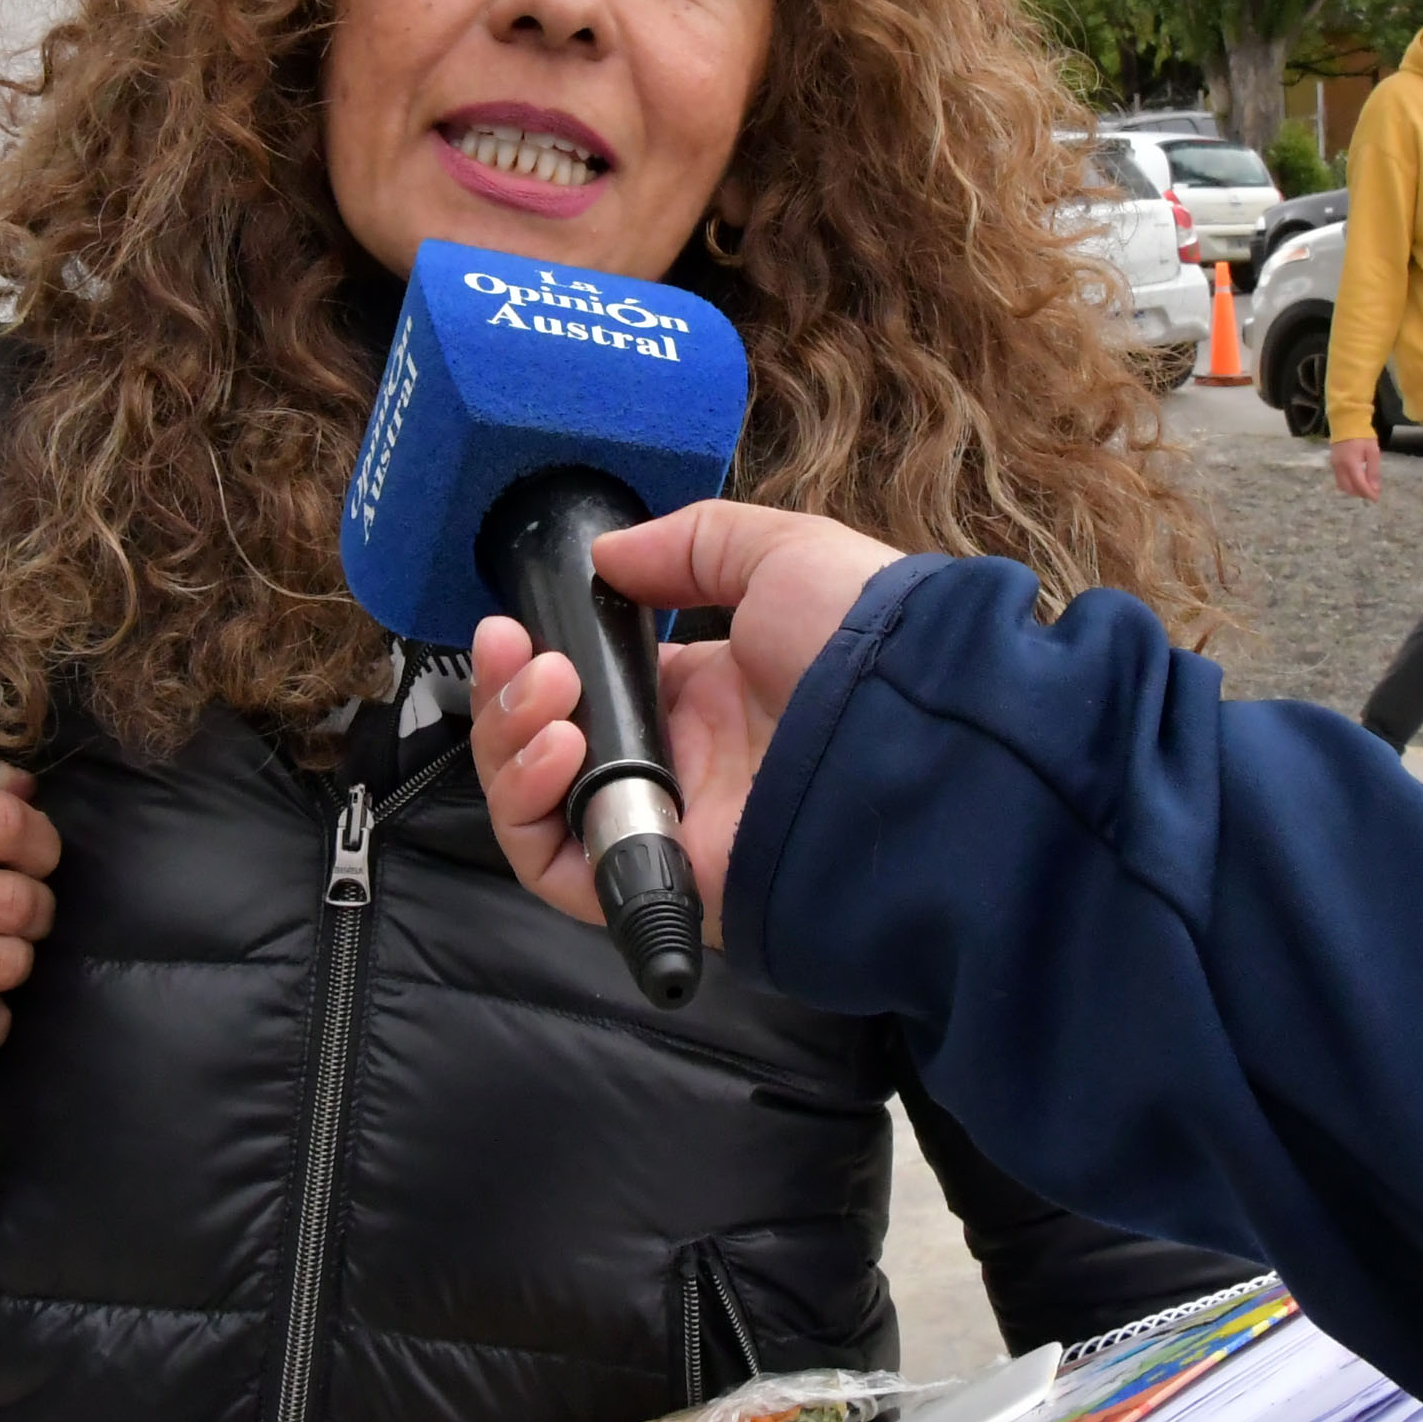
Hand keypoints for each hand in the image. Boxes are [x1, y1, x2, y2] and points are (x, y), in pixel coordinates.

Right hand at [470, 501, 904, 943]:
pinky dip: (530, 810)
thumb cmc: (863, 642)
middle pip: (547, 748)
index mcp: (706, 693)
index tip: (513, 627)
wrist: (914, 733)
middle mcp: (681, 763)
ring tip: (545, 696)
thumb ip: (691, 544)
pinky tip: (559, 748)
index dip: (538, 661)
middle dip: (508, 695)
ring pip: (539, 809)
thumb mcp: (782, 555)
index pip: (589, 689)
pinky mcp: (662, 877)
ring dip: (510, 742)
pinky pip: (559, 871)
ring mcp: (667, 823)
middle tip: (513, 650)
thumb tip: (608, 557)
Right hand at [1327, 437, 1384, 500]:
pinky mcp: (1333, 463)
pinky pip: (1339, 479)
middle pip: (1349, 488)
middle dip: (1361, 493)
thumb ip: (1373, 471)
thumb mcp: (1373, 452)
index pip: (1360, 485)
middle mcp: (1340, 467)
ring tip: (1365, 487)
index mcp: (1351, 464)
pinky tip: (1356, 480)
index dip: (1368, 493)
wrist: (1346, 422)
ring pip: (1342, 486)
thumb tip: (1375, 488)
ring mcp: (1335, 465)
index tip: (1376, 498)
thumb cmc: (1362, 436)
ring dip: (1353, 490)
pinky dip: (1348, 484)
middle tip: (1372, 493)